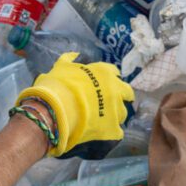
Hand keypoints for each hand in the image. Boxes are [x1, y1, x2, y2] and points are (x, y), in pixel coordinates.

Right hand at [17, 52, 133, 156]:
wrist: (58, 109)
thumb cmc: (59, 84)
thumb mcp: (61, 66)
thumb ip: (70, 58)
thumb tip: (75, 54)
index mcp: (104, 72)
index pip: (114, 71)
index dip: (109, 77)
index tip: (105, 82)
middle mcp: (115, 89)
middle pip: (127, 92)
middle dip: (122, 95)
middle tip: (111, 100)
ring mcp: (116, 110)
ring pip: (123, 112)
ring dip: (116, 114)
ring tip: (105, 118)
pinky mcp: (112, 128)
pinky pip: (118, 131)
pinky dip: (111, 131)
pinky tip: (103, 131)